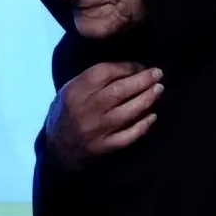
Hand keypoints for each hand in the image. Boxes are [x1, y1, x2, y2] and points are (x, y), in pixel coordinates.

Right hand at [44, 62, 163, 169]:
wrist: (56, 148)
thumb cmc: (66, 113)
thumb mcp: (70, 90)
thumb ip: (93, 80)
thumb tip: (128, 70)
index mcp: (75, 91)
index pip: (104, 72)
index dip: (126, 67)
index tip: (141, 66)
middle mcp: (85, 109)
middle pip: (118, 91)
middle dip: (142, 80)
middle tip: (158, 74)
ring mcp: (95, 129)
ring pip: (126, 113)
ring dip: (146, 100)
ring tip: (158, 90)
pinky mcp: (103, 147)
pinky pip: (127, 135)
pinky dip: (142, 125)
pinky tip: (152, 116)